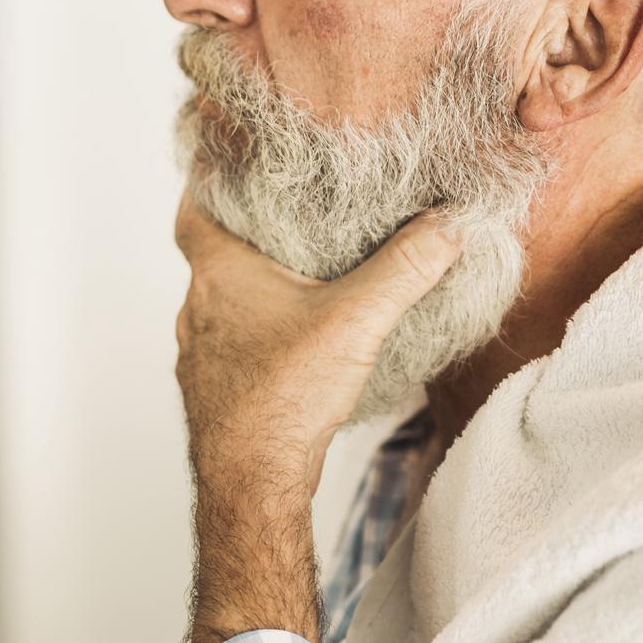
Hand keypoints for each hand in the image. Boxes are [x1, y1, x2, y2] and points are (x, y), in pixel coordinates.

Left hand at [173, 196, 459, 642]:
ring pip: (221, 302)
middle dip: (245, 232)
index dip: (205, 179)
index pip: (193, 209)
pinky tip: (294, 337)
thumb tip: (449, 223)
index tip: (224, 159)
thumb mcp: (356, 320)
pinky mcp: (215, 390)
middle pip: (210, 254)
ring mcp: (201, 354)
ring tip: (298, 270)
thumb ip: (405, 267)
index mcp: (218, 275)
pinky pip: (233, 342)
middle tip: (285, 210)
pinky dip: (257, 329)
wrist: (251, 483)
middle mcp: (197, 310)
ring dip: (252, 285)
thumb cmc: (285, 397)